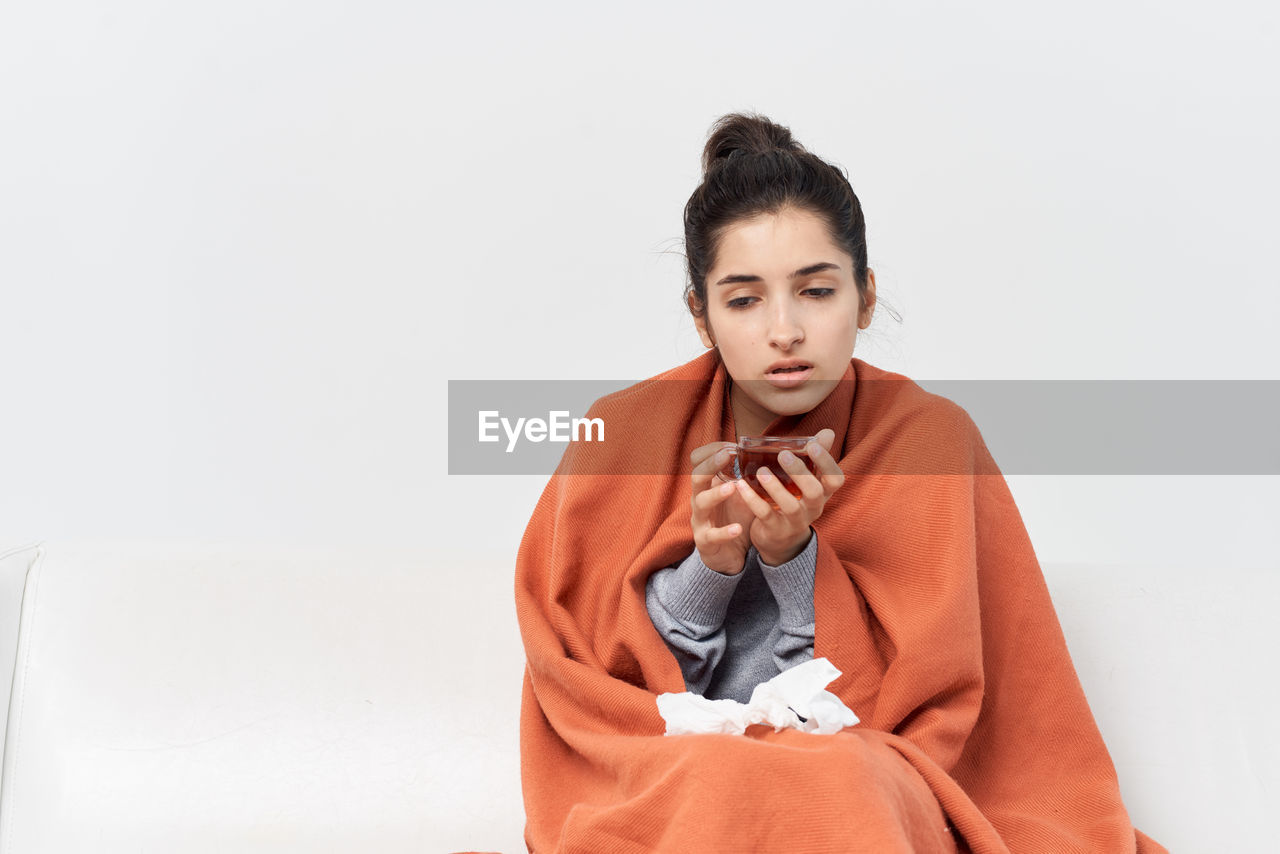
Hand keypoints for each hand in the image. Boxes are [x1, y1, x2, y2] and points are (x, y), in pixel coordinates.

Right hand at [689, 440, 754, 574]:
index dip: (711, 451)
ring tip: (732, 487)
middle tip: (725, 455)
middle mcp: (700, 499)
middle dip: (709, 464)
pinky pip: (711, 535)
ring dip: (715, 494)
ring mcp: (701, 520)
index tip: (731, 445)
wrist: (728, 554)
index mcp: (708, 485)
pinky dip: (724, 532)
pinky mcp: (705, 541)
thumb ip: (746, 475)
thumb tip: (767, 452)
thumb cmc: (735, 517)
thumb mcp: (741, 493)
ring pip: (700, 503)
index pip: (699, 461)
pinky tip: (738, 528)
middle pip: (696, 477)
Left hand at [735, 428, 844, 565]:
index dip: (827, 462)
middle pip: (814, 492)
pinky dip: (753, 500)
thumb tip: (828, 432)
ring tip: (762, 472)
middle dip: (800, 473)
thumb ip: (813, 457)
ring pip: (791, 506)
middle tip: (784, 455)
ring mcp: (795, 521)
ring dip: (776, 488)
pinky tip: (741, 485)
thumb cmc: (793, 500)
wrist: (780, 539)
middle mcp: (813, 508)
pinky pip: (766, 515)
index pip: (835, 479)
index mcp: (822, 493)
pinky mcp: (776, 530)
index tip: (812, 445)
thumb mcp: (805, 481)